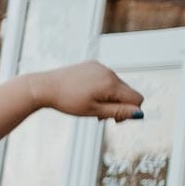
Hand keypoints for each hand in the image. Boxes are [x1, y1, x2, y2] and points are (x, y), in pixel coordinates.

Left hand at [27, 61, 145, 119]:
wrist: (44, 87)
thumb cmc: (67, 101)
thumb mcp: (94, 111)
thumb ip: (118, 112)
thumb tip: (139, 113)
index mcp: (111, 83)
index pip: (137, 98)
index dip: (131, 112)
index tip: (114, 120)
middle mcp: (109, 72)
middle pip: (126, 92)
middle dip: (118, 106)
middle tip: (99, 117)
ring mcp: (100, 67)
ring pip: (115, 86)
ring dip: (109, 98)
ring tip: (91, 106)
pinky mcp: (92, 65)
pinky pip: (104, 78)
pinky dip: (101, 88)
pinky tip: (86, 94)